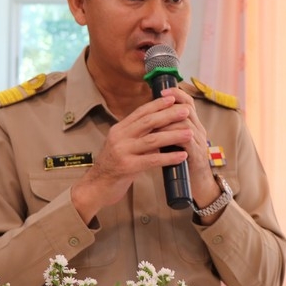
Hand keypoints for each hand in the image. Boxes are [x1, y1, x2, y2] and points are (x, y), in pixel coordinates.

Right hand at [70, 95, 192, 222]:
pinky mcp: (126, 167)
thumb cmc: (113, 166)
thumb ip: (137, 136)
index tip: (173, 99)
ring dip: (173, 135)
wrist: (96, 186)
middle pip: (147, 122)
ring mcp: (122, 151)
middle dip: (168, 115)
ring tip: (189, 132)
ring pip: (152, 139)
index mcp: (119, 129)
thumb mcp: (123, 146)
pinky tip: (182, 156)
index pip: (140, 112)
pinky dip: (168, 157)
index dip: (157, 104)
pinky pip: (152, 160)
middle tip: (186, 111)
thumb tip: (160, 127)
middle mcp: (119, 137)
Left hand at [155, 87, 222, 215]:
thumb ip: (167, 129)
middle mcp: (199, 130)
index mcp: (193, 125)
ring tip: (154, 122)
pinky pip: (186, 140)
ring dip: (168, 121)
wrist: (196, 186)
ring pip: (185, 123)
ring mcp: (200, 142)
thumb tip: (150, 116)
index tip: (162, 91)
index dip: (176, 94)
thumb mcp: (174, 142)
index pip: (188, 102)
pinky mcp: (197, 155)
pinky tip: (160, 137)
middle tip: (157, 102)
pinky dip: (172, 136)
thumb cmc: (181, 163)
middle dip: (170, 105)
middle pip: (187, 109)